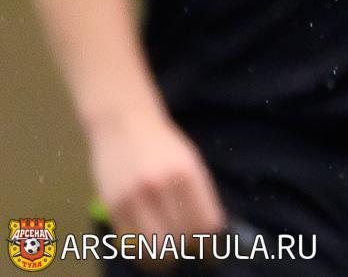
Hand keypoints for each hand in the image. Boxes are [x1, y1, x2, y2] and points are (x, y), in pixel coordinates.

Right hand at [89, 107, 224, 259]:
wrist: (123, 124)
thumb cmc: (162, 145)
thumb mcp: (190, 162)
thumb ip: (199, 194)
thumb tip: (209, 231)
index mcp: (187, 173)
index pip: (205, 223)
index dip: (209, 238)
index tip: (208, 241)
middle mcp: (160, 186)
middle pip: (181, 237)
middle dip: (186, 243)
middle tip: (185, 239)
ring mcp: (134, 197)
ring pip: (155, 245)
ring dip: (164, 249)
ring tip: (167, 241)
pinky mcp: (112, 206)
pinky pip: (131, 241)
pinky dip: (142, 246)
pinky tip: (148, 236)